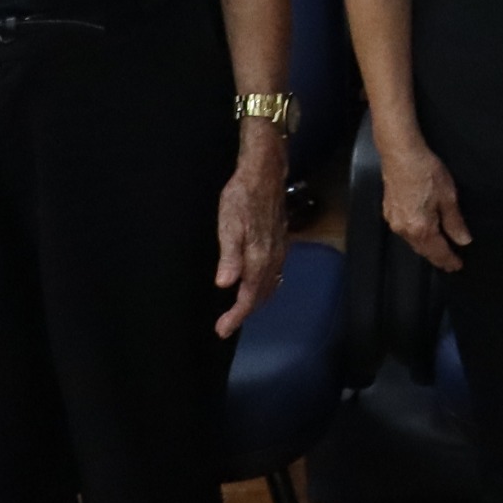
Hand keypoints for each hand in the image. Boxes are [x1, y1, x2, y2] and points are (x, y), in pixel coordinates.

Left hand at [212, 124, 288, 338]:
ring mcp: (278, 250)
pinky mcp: (280, 242)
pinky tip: (258, 284)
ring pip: (270, 285)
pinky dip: (265, 287)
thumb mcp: (229, 223)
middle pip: (261, 295)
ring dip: (255, 301)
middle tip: (226, 326)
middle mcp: (272, 257)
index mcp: (258, 256)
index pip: (249, 295)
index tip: (222, 330)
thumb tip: (226, 284)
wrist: (265, 172)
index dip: (236, 315)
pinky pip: (275, 273)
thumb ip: (229, 255)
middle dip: (245, 313)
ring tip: (240, 311)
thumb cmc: (242, 196)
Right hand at [379, 128, 472, 273]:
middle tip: (449, 264)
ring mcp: (394, 222)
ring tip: (438, 252)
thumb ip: (455, 222)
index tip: (457, 266)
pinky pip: (405, 233)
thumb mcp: (448, 196)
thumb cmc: (426, 172)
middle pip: (423, 251)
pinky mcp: (389, 213)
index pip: (438, 251)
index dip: (449, 260)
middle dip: (437, 258)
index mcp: (421, 228)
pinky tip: (422, 235)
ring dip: (426, 249)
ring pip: (413, 243)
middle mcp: (404, 230)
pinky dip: (416, 238)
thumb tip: (463, 240)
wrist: (401, 154)